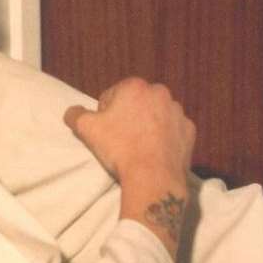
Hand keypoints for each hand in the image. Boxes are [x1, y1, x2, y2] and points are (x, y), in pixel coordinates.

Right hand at [62, 77, 193, 190]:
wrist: (152, 176)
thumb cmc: (119, 148)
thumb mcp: (86, 128)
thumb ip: (76, 114)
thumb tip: (72, 111)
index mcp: (135, 86)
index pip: (112, 96)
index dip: (106, 114)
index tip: (107, 131)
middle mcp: (160, 93)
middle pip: (137, 104)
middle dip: (129, 117)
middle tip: (122, 139)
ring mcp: (178, 112)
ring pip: (157, 116)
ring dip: (149, 126)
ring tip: (140, 147)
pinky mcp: (190, 130)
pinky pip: (173, 131)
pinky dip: (165, 138)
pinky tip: (156, 152)